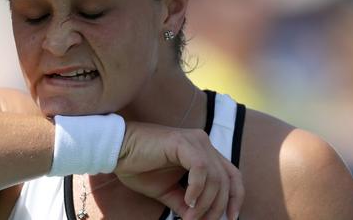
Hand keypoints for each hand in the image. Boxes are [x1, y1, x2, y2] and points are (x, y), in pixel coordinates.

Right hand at [114, 122, 242, 219]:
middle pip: (226, 179)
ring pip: (216, 177)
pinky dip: (197, 188)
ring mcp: (194, 141)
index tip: (231, 218)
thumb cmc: (139, 167)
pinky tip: (188, 200)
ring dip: (205, 202)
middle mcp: (202, 143)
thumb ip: (186, 203)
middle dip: (217, 207)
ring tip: (190, 217)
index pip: (231, 176)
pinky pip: (201, 168)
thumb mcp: (168, 191)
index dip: (235, 198)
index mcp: (202, 152)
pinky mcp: (182, 142)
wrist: (116, 151)